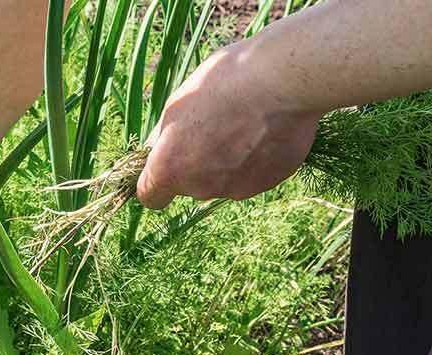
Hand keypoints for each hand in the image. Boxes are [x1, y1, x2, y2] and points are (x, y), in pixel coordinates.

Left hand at [136, 45, 324, 208]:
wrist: (280, 81)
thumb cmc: (222, 83)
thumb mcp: (176, 103)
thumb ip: (164, 137)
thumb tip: (154, 148)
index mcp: (170, 169)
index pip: (150, 196)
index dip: (156, 181)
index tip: (165, 162)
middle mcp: (200, 187)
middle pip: (190, 185)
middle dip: (195, 163)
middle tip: (211, 127)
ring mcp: (236, 188)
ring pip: (222, 181)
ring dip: (226, 162)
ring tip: (242, 125)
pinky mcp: (268, 183)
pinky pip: (253, 175)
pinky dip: (255, 160)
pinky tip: (264, 131)